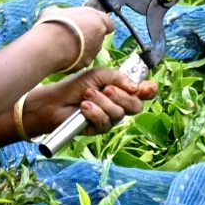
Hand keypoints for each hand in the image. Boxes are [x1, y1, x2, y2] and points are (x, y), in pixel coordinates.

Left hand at [26, 67, 155, 140]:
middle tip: (106, 89)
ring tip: (87, 95)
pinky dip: (95, 113)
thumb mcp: (98, 75)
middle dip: (122, 96)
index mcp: (122, 89)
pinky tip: (84, 108)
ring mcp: (110, 118)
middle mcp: (119, 104)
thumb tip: (136, 87)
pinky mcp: (99, 129)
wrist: (55, 101)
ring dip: (102, 103)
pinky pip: (105, 122)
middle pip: (136, 105)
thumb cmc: (76, 86)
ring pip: (119, 114)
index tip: (147, 88)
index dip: (149, 91)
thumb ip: (118, 78)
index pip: (143, 92)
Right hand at [36, 4, 115, 68]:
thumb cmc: (55, 23)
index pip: (109, 23)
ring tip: (66, 47)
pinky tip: (64, 56)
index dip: (99, 24)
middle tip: (74, 36)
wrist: (50, 45)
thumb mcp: (56, 11)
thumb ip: (63, 12)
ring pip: (92, 50)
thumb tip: (57, 12)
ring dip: (83, 49)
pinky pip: (83, 60)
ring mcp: (94, 51)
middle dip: (90, 37)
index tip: (89, 25)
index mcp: (97, 19)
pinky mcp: (86, 63)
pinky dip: (76, 59)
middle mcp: (100, 35)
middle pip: (99, 37)